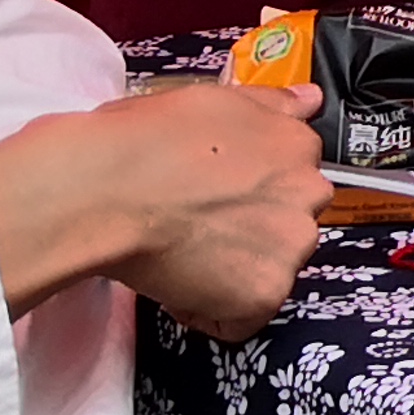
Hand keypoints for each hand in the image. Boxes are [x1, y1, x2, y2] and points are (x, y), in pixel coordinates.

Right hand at [0, 79, 326, 333]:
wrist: (103, 191)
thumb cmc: (139, 145)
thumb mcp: (211, 100)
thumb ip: (270, 104)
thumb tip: (309, 99)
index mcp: (295, 143)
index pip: (294, 176)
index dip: (248, 191)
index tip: (216, 195)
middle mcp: (307, 192)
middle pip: (288, 223)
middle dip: (248, 230)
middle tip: (195, 223)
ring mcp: (291, 244)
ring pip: (270, 268)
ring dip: (232, 270)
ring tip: (181, 250)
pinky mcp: (266, 292)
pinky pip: (243, 315)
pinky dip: (210, 310)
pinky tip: (177, 281)